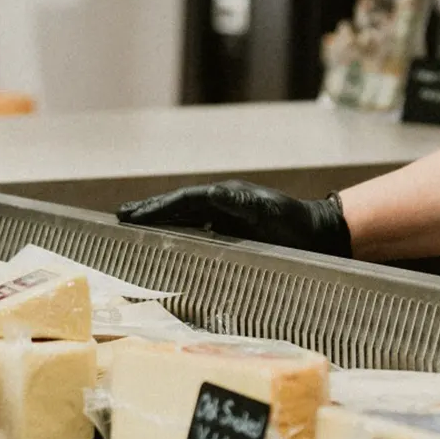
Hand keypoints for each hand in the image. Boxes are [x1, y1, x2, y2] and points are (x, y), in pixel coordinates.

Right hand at [117, 181, 352, 256]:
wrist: (319, 234)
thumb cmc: (294, 225)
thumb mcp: (267, 211)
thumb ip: (240, 203)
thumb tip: (211, 193)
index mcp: (225, 196)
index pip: (184, 200)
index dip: (157, 207)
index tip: (131, 216)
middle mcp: (222, 204)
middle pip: (178, 206)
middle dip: (149, 211)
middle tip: (120, 216)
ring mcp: (226, 218)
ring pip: (184, 218)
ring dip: (159, 222)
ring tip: (132, 226)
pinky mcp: (232, 233)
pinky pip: (197, 232)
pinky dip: (176, 235)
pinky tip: (164, 245)